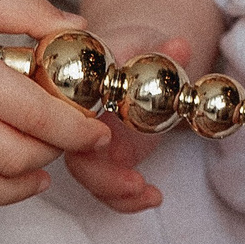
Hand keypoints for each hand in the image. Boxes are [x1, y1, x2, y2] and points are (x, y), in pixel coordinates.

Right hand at [63, 30, 192, 213]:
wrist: (139, 63)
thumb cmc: (134, 50)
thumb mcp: (147, 44)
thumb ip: (162, 51)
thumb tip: (180, 47)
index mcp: (78, 88)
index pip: (64, 112)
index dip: (78, 130)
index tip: (106, 139)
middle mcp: (79, 119)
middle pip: (73, 154)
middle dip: (100, 176)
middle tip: (133, 183)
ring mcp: (93, 143)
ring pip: (89, 177)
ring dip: (115, 193)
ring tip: (150, 194)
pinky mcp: (110, 160)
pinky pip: (109, 188)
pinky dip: (128, 200)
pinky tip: (156, 198)